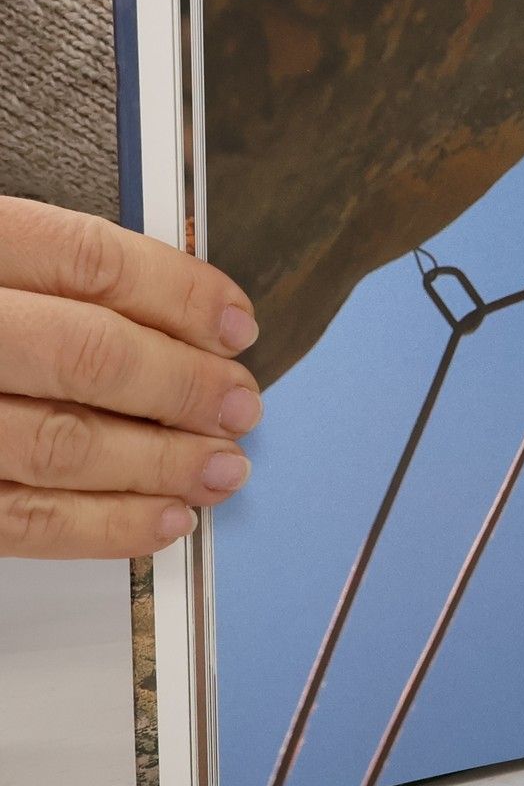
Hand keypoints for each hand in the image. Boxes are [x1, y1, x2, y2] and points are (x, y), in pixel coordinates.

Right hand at [0, 197, 261, 557]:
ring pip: (60, 443)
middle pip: (88, 354)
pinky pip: (18, 518)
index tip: (236, 325)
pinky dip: (104, 524)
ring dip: (160, 462)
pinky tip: (160, 518)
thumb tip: (181, 304)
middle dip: (185, 387)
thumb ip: (52, 275)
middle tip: (239, 405)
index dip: (183, 295)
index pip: (90, 261)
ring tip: (219, 468)